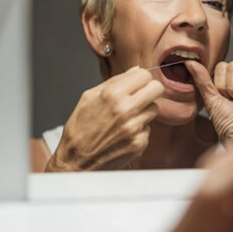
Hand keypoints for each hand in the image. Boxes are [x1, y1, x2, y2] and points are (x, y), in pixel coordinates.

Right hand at [45, 66, 163, 170]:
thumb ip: (114, 81)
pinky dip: (139, 130)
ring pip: (154, 109)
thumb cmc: (79, 129)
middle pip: (157, 89)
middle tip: (140, 96)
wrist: (76, 160)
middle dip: (149, 90)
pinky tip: (124, 133)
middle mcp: (126, 109)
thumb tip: (135, 71)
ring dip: (144, 111)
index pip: (144, 75)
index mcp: (112, 94)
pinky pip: (148, 128)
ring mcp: (134, 127)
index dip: (141, 78)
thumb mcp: (89, 97)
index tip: (137, 84)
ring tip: (126, 118)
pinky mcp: (139, 143)